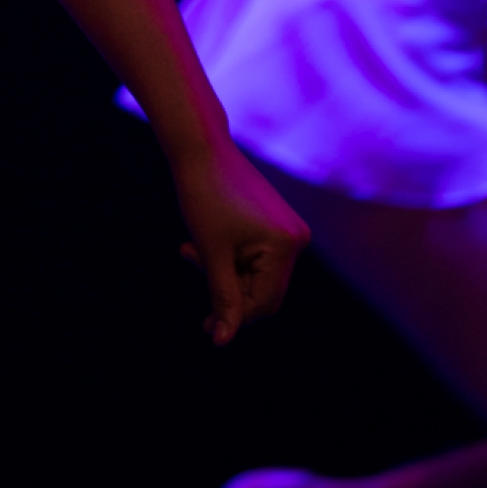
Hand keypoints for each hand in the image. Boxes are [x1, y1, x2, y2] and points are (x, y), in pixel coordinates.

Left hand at [169, 135, 307, 345]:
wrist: (199, 146)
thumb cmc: (204, 196)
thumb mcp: (212, 254)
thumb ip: (223, 299)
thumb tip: (223, 341)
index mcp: (287, 246)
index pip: (264, 303)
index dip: (235, 317)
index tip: (206, 325)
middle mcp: (296, 239)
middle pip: (262, 289)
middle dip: (227, 289)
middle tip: (194, 277)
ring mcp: (287, 229)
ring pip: (254, 273)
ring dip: (222, 271)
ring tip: (190, 250)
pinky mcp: (275, 222)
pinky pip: (254, 255)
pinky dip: (228, 256)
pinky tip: (201, 243)